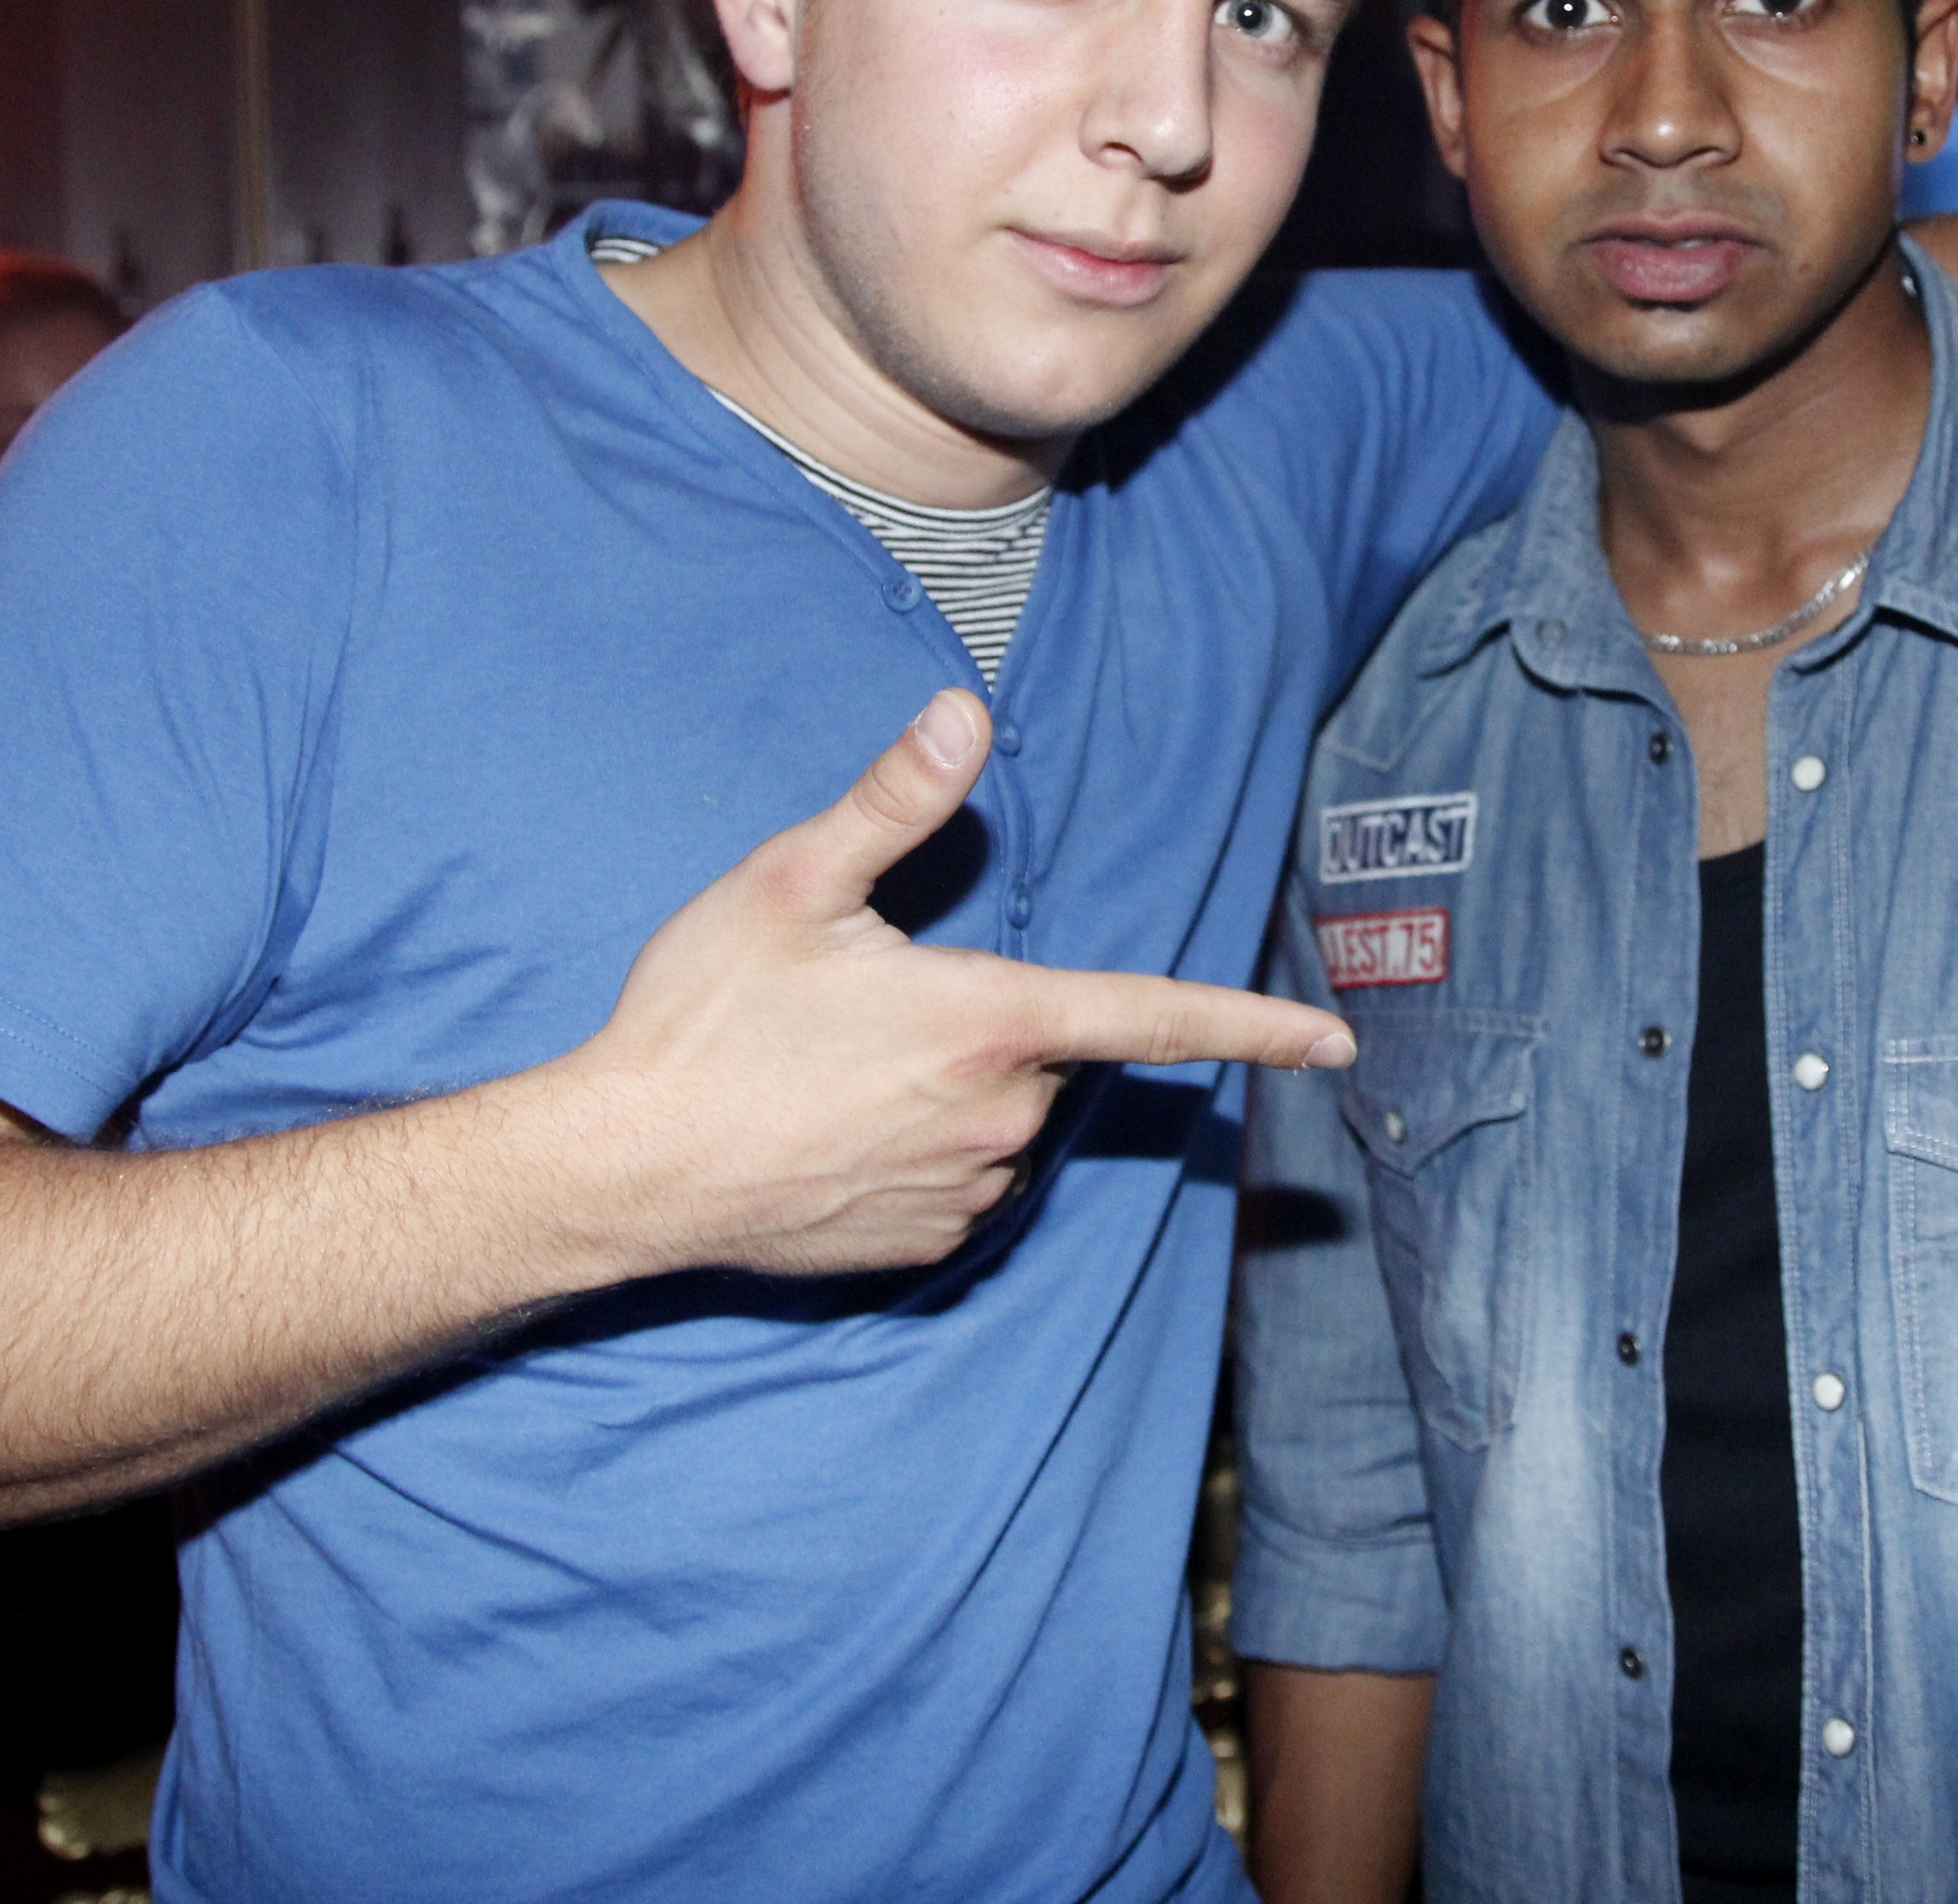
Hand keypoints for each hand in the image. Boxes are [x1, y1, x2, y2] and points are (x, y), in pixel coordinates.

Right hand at [572, 690, 1354, 1276]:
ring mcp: (963, 1191)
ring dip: (945, 1088)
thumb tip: (966, 713)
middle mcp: (998, 1115)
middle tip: (857, 1009)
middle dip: (980, 1021)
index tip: (1336, 1044)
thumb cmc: (700, 1017)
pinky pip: (954, 1182)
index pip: (1150, 1015)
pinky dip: (913, 1149)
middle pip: (1041, 1053)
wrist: (620, 1170)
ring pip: (997, 1118)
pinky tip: (825, 1132)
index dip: (1252, 1026)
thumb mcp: (790, 884)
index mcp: (987, 1020)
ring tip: (825, 1072)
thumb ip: (895, 800)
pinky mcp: (921, 1244)